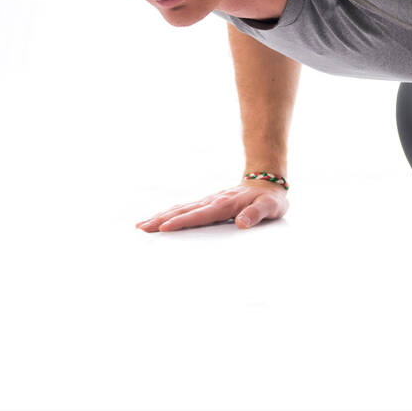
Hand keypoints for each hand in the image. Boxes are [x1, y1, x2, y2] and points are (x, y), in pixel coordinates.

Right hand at [137, 181, 288, 231]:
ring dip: (161, 216)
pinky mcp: (208, 204)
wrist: (268, 182)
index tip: (164, 228)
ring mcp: (209, 201)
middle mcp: (213, 201)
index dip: (182, 221)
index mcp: (225, 204)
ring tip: (141, 225)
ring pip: (181, 209)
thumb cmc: (269, 198)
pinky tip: (159, 220)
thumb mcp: (270, 207)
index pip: (200, 214)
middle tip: (141, 228)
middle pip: (183, 211)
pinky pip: (185, 209)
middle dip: (161, 220)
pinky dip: (170, 214)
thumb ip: (256, 214)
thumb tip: (242, 223)